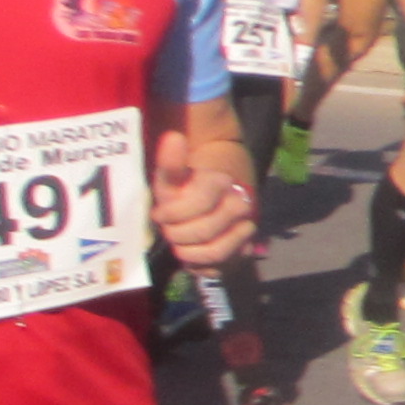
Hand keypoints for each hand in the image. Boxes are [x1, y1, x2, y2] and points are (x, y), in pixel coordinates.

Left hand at [153, 130, 255, 269]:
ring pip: (215, 252)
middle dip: (178, 234)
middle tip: (169, 230)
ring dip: (188, 252)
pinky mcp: (244, 250)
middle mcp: (243, 207)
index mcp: (225, 184)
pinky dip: (200, 265)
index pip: (197, 204)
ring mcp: (246, 230)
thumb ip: (171, 162)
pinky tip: (192, 254)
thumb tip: (173, 136)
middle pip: (204, 231)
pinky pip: (220, 268)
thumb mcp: (174, 177)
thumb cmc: (188, 188)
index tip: (158, 214)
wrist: (215, 199)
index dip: (171, 213)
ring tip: (180, 244)